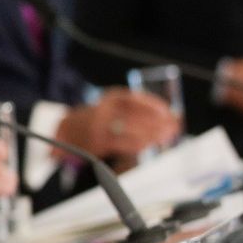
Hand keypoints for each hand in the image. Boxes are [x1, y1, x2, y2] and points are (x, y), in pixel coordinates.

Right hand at [56, 89, 179, 160]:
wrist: (67, 130)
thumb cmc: (99, 118)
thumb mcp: (114, 106)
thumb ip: (135, 110)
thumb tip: (166, 117)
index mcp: (110, 98)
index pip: (135, 99)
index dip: (154, 105)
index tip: (169, 111)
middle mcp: (104, 110)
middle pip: (136, 115)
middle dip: (158, 122)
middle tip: (174, 126)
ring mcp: (100, 126)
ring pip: (132, 130)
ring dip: (152, 134)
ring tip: (167, 136)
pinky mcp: (98, 142)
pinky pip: (124, 144)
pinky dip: (140, 144)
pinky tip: (151, 144)